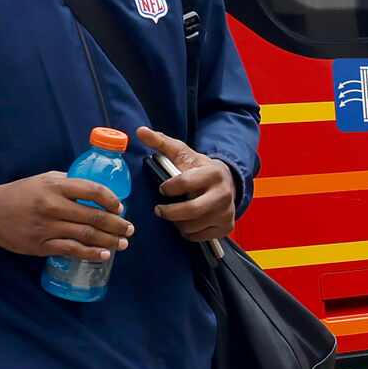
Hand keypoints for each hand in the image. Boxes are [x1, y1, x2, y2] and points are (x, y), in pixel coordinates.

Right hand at [0, 171, 131, 261]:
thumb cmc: (20, 193)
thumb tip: (94, 190)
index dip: (111, 200)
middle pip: (94, 217)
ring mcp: (48, 227)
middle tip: (129, 229)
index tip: (120, 207)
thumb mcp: (43, 179)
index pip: (93, 191)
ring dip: (109, 241)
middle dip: (117, 225)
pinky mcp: (41, 245)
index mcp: (56, 186)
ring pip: (86, 235)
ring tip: (123, 244)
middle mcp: (54, 206)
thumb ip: (68, 182)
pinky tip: (104, 255)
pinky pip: (72, 250)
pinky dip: (91, 254)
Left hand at [137, 128, 238, 242]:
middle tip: (159, 209)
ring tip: (173, 215)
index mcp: (213, 173)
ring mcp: (227, 212)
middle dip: (169, 212)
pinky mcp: (226, 227)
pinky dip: (188, 232)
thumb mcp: (182, 153)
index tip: (162, 188)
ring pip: (193, 226)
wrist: (227, 182)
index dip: (168, 188)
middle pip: (191, 210)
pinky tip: (185, 223)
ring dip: (177, 223)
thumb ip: (161, 142)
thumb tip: (140, 131)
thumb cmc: (199, 168)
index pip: (185, 183)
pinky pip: (200, 237)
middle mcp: (224, 194)